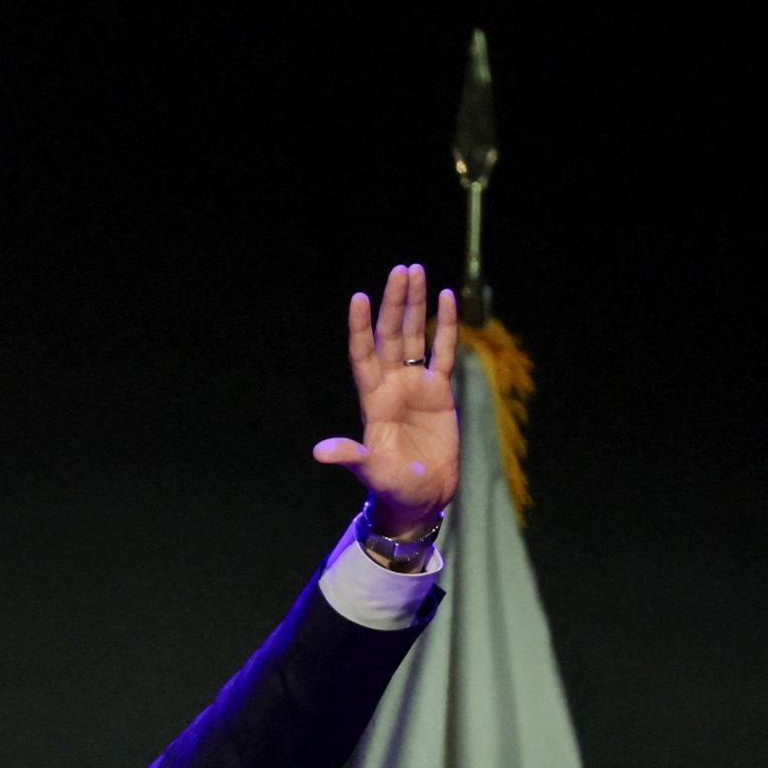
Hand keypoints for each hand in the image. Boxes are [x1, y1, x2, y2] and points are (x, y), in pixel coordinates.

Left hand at [311, 262, 460, 534]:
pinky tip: (447, 299)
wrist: (421, 498)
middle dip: (394, 303)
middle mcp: (391, 386)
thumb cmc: (393, 488)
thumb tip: (321, 452)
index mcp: (373, 401)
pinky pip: (442, 352)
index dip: (359, 328)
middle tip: (401, 269)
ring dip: (415, 305)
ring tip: (416, 271)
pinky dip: (446, 326)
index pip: (363, 355)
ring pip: (415, 336)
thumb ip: (350, 456)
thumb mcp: (371, 472)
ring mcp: (415, 386)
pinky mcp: (440, 392)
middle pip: (391, 336)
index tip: (357, 298)